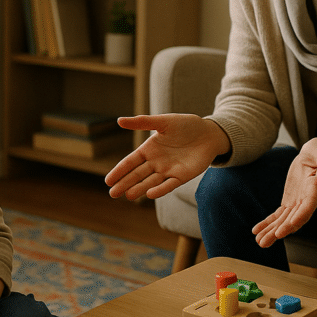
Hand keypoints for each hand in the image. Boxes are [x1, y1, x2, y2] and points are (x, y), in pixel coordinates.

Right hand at [105, 114, 229, 200]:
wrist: (209, 133)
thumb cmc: (185, 125)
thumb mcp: (163, 121)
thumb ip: (143, 122)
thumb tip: (119, 120)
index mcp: (149, 149)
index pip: (130, 162)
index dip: (119, 171)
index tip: (108, 181)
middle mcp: (156, 162)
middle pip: (137, 175)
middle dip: (125, 184)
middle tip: (113, 194)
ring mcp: (168, 170)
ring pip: (150, 182)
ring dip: (140, 189)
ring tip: (128, 196)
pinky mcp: (182, 176)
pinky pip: (169, 185)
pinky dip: (160, 190)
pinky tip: (150, 194)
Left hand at [252, 138, 316, 246]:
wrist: (314, 156)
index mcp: (315, 191)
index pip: (308, 207)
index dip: (300, 217)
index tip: (290, 226)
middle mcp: (307, 201)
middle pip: (294, 219)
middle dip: (280, 231)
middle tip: (265, 242)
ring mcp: (297, 203)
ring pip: (284, 221)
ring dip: (271, 231)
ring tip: (259, 242)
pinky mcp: (289, 202)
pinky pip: (278, 215)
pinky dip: (268, 223)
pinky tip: (257, 231)